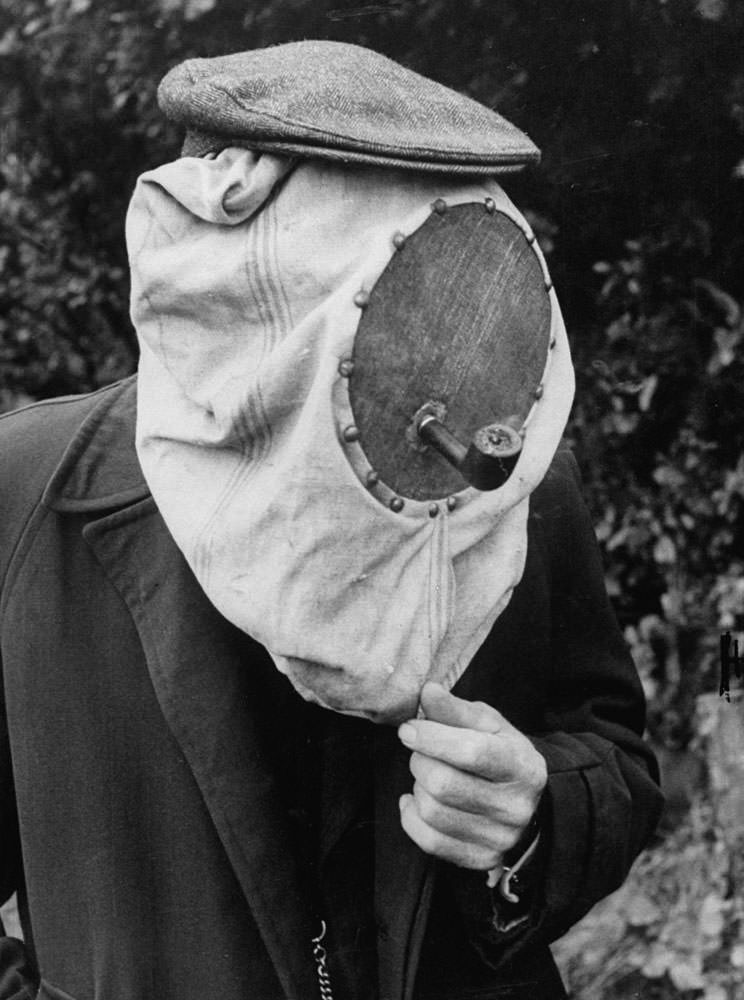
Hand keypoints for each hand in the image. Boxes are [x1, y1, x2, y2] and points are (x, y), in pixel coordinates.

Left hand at [397, 682, 546, 871]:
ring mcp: (499, 837)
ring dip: (417, 787)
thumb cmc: (502, 754)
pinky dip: (411, 817)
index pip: (472, 752)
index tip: (409, 729)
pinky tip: (416, 801)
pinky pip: (428, 840)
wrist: (527, 802)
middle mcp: (515, 806)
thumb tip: (428, 692)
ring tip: (428, 775)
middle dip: (421, 760)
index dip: (432, 738)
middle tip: (422, 751)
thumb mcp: (488, 724)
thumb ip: (456, 709)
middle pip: (443, 784)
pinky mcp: (481, 859)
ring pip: (431, 811)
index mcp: (521, 765)